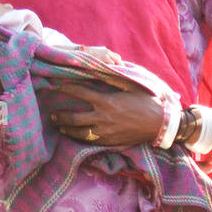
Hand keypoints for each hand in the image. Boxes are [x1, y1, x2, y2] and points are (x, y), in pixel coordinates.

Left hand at [46, 80, 163, 147]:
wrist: (159, 124)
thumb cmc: (147, 102)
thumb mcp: (130, 86)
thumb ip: (113, 79)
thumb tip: (100, 68)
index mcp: (107, 101)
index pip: (81, 92)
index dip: (66, 87)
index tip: (56, 84)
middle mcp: (103, 118)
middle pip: (74, 118)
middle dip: (60, 116)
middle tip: (52, 113)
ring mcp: (106, 132)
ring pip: (80, 133)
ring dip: (67, 129)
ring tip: (60, 126)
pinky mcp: (110, 142)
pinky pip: (91, 142)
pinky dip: (80, 139)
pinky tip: (75, 136)